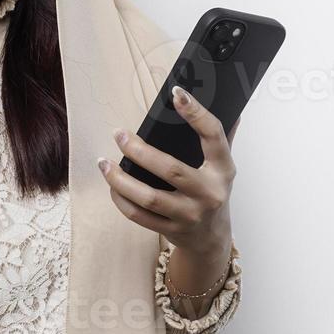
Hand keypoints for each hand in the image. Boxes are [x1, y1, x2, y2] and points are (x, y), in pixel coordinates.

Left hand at [96, 86, 238, 256]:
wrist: (211, 239)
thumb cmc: (212, 193)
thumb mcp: (222, 167)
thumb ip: (222, 138)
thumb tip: (230, 104)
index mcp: (223, 170)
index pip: (214, 136)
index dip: (196, 113)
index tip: (176, 94)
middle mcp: (209, 193)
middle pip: (171, 170)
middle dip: (139, 151)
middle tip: (119, 134)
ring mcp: (190, 215)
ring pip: (149, 198)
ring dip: (121, 180)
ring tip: (104, 162)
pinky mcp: (172, 230)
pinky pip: (139, 216)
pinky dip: (121, 200)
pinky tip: (111, 185)